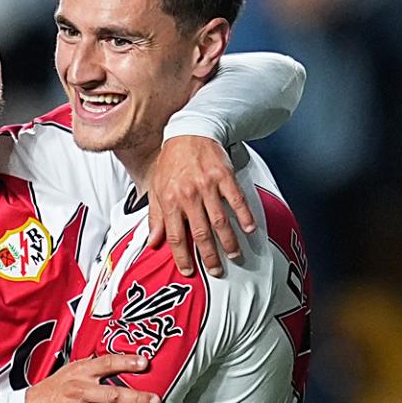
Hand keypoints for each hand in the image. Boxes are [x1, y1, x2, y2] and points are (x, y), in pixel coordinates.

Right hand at [25, 354, 159, 402]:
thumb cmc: (52, 390)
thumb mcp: (69, 372)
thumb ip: (91, 367)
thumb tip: (118, 360)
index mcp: (80, 373)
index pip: (106, 363)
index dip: (127, 362)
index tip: (146, 363)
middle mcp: (78, 391)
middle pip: (113, 395)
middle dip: (137, 399)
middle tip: (156, 402)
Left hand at [145, 135, 256, 277]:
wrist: (189, 131)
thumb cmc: (172, 162)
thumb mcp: (156, 188)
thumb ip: (154, 217)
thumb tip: (151, 242)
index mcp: (169, 200)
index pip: (175, 236)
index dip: (182, 257)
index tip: (189, 271)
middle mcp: (188, 195)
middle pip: (200, 234)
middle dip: (209, 256)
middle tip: (216, 271)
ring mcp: (207, 186)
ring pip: (219, 221)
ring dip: (229, 242)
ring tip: (234, 256)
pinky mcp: (224, 176)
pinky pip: (236, 200)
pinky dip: (244, 216)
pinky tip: (249, 229)